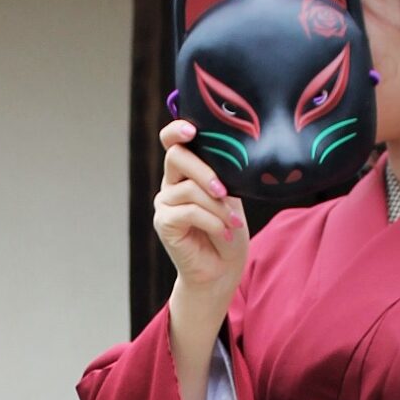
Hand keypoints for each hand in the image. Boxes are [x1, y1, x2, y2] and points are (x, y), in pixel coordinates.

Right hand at [152, 117, 247, 304]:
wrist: (221, 270)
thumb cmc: (228, 232)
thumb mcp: (232, 198)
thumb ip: (224, 176)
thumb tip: (234, 156)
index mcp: (187, 172)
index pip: (172, 142)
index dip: (177, 130)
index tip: (192, 129)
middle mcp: (171, 184)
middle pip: (177, 158)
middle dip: (204, 170)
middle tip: (225, 191)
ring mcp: (165, 203)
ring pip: (189, 189)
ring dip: (216, 206)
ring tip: (233, 223)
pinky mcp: (165, 223)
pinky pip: (188, 212)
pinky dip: (211, 221)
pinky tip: (223, 232)